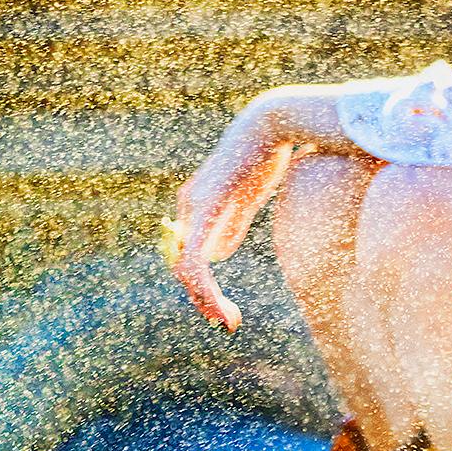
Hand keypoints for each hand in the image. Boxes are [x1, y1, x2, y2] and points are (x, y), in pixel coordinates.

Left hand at [165, 101, 295, 332]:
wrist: (269, 126)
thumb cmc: (262, 155)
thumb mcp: (246, 198)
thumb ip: (230, 226)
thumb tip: (217, 256)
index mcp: (196, 206)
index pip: (189, 256)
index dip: (203, 286)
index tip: (226, 308)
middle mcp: (187, 208)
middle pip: (183, 266)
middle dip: (203, 300)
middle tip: (227, 324)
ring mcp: (193, 209)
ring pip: (186, 268)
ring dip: (205, 300)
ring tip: (225, 321)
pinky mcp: (204, 211)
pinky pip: (196, 259)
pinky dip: (204, 287)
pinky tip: (216, 304)